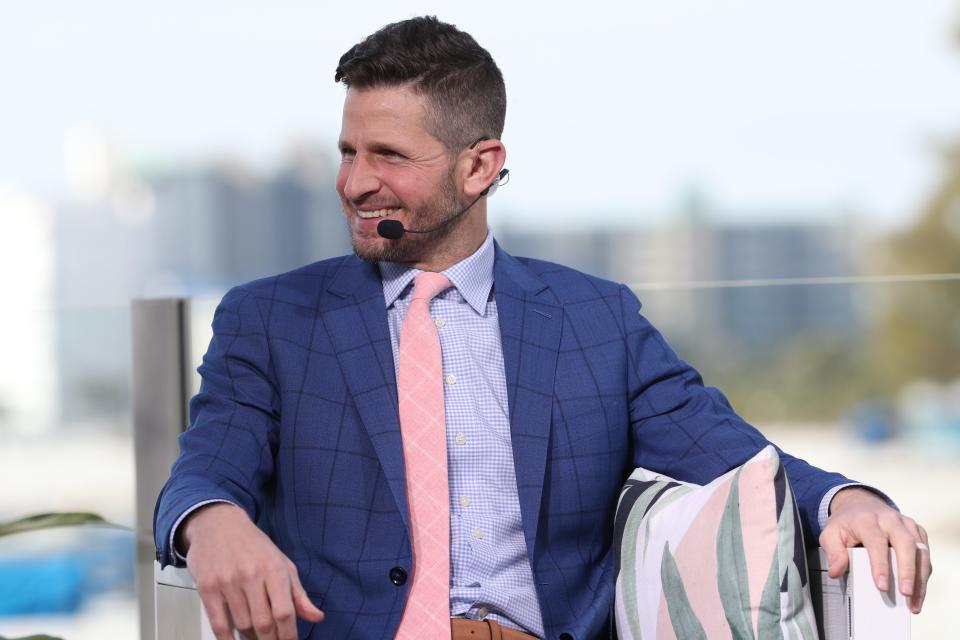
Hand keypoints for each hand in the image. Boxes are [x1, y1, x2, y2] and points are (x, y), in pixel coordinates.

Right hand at [181, 503, 324, 638]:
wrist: (219, 524)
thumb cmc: (254, 546)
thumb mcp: (283, 563)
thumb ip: (299, 594)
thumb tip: (317, 617)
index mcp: (274, 569)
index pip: (284, 612)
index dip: (288, 635)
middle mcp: (252, 575)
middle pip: (263, 623)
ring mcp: (228, 582)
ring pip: (242, 625)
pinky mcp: (208, 588)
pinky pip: (218, 623)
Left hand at [819, 487, 931, 613]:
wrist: (860, 504)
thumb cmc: (847, 523)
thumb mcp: (830, 533)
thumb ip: (833, 552)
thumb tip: (836, 572)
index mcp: (867, 519)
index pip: (876, 541)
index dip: (880, 564)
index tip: (882, 586)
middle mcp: (890, 519)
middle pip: (905, 543)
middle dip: (907, 570)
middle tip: (905, 593)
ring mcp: (906, 524)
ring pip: (920, 550)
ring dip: (919, 577)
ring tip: (914, 602)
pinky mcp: (917, 532)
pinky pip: (925, 554)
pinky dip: (923, 574)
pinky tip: (918, 592)